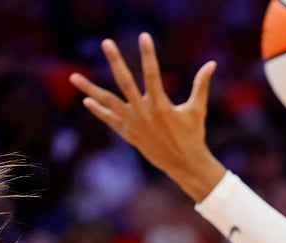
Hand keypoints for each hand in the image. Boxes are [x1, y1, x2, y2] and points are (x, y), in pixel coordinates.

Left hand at [70, 32, 227, 201]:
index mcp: (161, 105)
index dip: (149, 54)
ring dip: (90, 89)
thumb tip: (212, 63)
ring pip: (108, 102)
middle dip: (115, 61)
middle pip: (125, 82)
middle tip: (106, 42)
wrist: (184, 164)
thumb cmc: (193, 134)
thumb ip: (201, 85)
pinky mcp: (128, 134)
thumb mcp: (197, 109)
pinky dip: (99, 110)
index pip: (153, 74)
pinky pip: (110, 120)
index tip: (144, 36)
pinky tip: (87, 101)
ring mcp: (133, 124)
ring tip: (74, 76)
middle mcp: (143, 113)